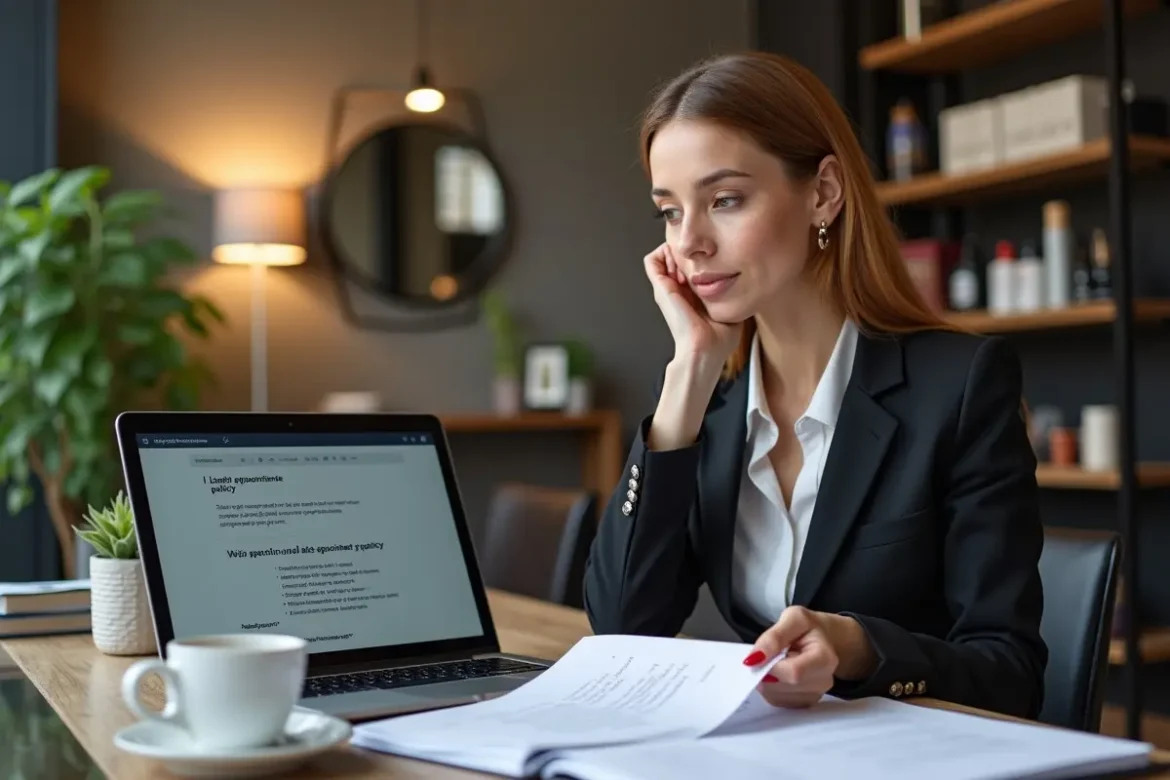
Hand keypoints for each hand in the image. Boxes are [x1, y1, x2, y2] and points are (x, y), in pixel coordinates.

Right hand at [644, 242, 740, 365]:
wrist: (706, 349)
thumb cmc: (718, 339)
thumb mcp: (730, 308)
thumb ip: (732, 294)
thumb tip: (746, 285)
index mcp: (692, 294)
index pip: (689, 265)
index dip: (698, 256)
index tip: (712, 264)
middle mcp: (677, 289)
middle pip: (674, 256)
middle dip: (686, 252)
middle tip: (699, 262)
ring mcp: (666, 288)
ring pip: (661, 255)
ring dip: (674, 251)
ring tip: (689, 264)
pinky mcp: (660, 288)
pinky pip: (651, 260)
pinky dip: (664, 255)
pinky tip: (681, 266)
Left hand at [742, 607, 876, 708]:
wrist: (824, 639)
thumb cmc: (810, 628)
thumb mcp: (794, 618)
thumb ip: (774, 637)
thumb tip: (754, 658)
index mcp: (825, 658)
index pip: (793, 672)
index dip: (770, 666)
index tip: (755, 657)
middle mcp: (824, 682)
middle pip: (784, 686)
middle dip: (765, 672)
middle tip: (763, 657)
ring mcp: (815, 695)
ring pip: (777, 697)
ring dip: (765, 681)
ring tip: (772, 663)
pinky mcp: (804, 703)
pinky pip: (777, 701)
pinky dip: (769, 688)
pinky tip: (775, 673)